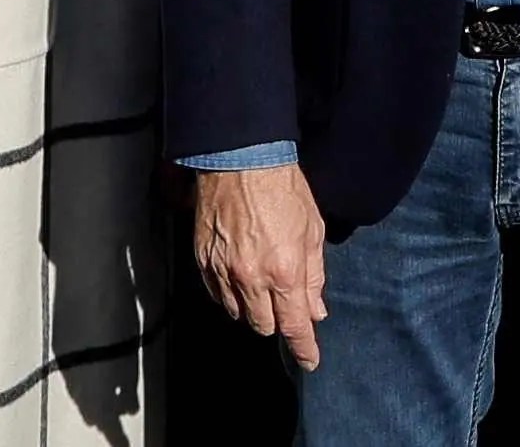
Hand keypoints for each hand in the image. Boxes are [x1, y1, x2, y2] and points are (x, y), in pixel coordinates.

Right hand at [195, 161, 331, 369]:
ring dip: (253, 306)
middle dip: (277, 319)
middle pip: (264, 325)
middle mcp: (251, 278)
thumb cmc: (283, 189)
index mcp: (284, 271)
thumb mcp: (312, 229)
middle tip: (285, 300)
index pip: (294, 325)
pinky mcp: (203, 262)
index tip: (310, 359)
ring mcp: (223, 272)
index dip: (303, 348)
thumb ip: (314, 275)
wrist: (240, 160)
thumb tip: (315, 310)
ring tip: (261, 279)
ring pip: (238, 313)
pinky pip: (218, 295)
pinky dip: (231, 293)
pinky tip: (240, 274)